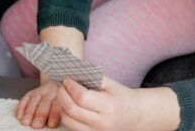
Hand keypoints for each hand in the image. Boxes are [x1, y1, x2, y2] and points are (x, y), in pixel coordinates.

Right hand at [17, 81, 62, 128]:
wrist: (55, 84)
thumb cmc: (60, 103)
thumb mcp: (63, 106)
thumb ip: (59, 114)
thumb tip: (53, 125)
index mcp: (60, 98)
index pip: (57, 106)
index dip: (54, 116)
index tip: (51, 125)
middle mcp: (50, 93)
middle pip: (44, 104)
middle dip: (39, 115)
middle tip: (36, 125)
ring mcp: (39, 92)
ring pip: (33, 101)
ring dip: (29, 113)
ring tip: (26, 122)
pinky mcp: (30, 93)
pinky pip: (24, 99)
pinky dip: (21, 108)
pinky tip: (20, 116)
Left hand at [55, 77, 179, 130]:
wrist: (133, 115)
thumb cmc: (120, 96)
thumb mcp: (110, 83)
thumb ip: (91, 76)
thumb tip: (71, 71)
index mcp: (109, 106)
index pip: (82, 98)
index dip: (71, 87)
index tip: (68, 80)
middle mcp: (102, 122)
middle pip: (72, 109)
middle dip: (62, 95)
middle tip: (62, 86)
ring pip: (68, 120)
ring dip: (61, 105)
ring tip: (65, 95)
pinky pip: (71, 127)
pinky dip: (67, 115)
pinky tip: (70, 105)